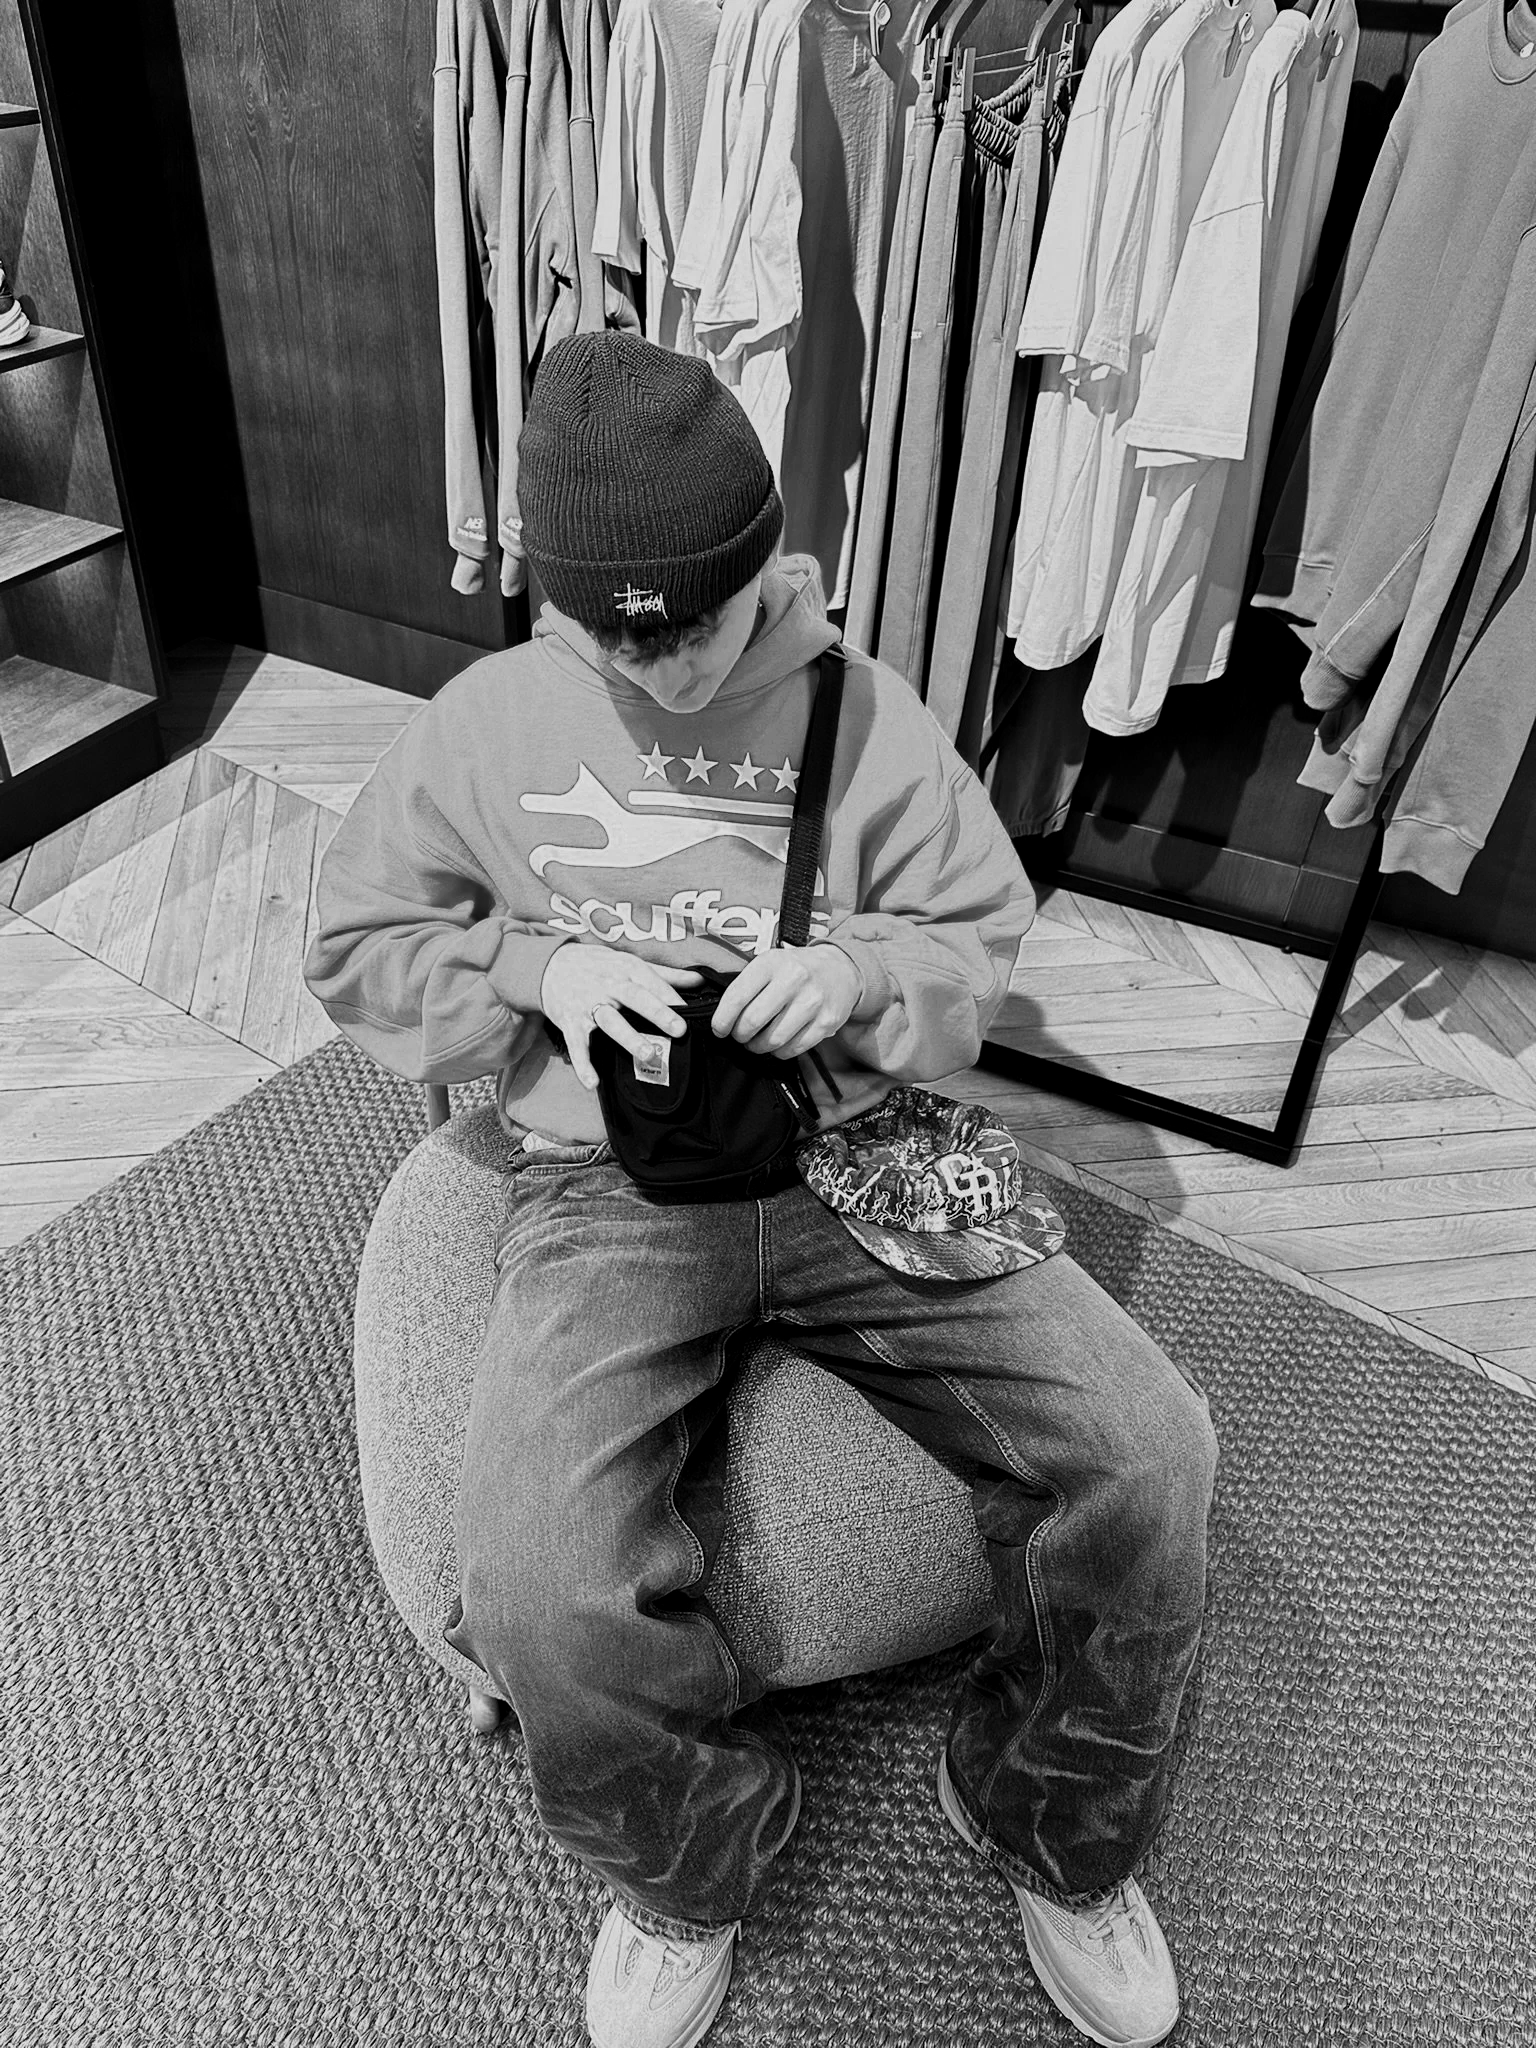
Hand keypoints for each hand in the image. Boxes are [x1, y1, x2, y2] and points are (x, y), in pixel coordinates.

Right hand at [540, 944, 701, 1090]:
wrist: (549, 965)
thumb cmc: (597, 965)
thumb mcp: (629, 962)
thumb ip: (665, 973)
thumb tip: (700, 978)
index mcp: (626, 969)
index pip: (654, 984)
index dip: (674, 998)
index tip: (695, 1013)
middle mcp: (608, 985)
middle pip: (635, 998)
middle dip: (657, 1013)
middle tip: (679, 1030)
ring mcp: (588, 1004)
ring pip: (611, 1021)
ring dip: (629, 1038)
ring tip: (649, 1055)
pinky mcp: (569, 1022)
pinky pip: (577, 1045)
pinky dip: (583, 1064)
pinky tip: (593, 1082)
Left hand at [710, 945, 860, 1058]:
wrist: (840, 969)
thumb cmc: (796, 969)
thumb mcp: (768, 962)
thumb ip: (741, 982)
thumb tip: (707, 999)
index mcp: (772, 963)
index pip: (737, 997)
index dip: (722, 1020)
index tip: (719, 1029)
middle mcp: (793, 980)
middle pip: (752, 1022)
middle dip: (740, 1035)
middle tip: (740, 1035)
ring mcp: (812, 1002)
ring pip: (772, 1040)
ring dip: (758, 1047)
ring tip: (757, 1041)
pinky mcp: (826, 1022)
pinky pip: (793, 1048)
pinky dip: (780, 1052)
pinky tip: (778, 1043)